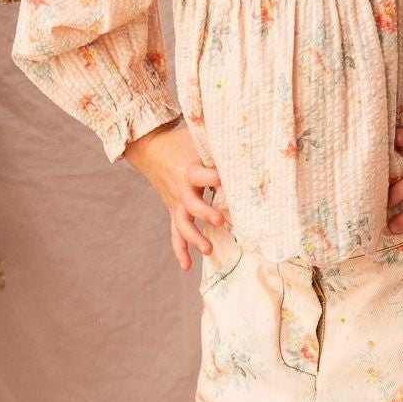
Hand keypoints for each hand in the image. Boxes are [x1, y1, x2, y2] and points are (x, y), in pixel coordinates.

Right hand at [121, 120, 228, 271]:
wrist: (150, 150)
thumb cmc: (182, 141)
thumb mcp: (199, 136)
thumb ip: (221, 141)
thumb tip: (253, 134)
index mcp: (190, 168)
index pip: (203, 175)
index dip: (214, 178)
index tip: (225, 181)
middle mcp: (182, 189)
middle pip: (192, 204)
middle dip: (205, 213)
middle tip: (221, 220)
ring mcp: (176, 203)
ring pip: (183, 224)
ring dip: (195, 238)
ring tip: (209, 249)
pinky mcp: (174, 211)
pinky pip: (175, 233)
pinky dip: (180, 250)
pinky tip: (187, 267)